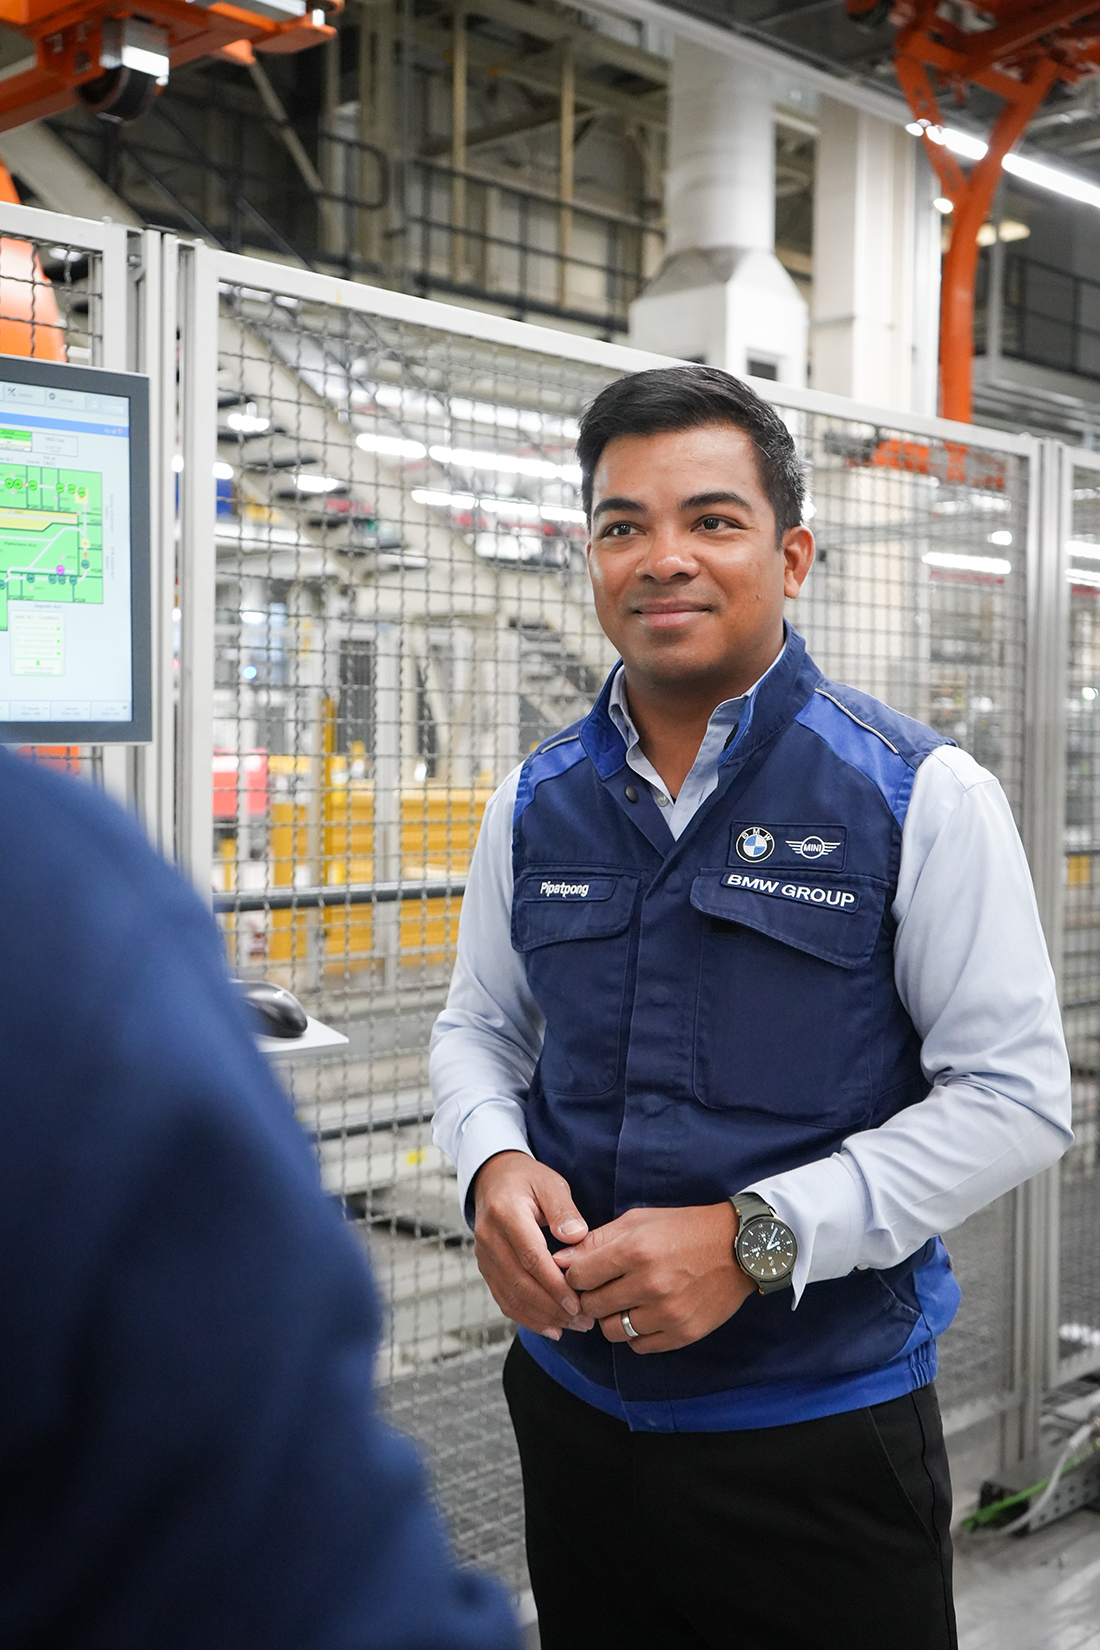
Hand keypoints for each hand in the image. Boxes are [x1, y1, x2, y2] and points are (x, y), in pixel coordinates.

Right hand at [472, 1152, 595, 1340]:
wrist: (493, 1179)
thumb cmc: (526, 1180)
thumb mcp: (550, 1184)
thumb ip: (564, 1210)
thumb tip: (575, 1236)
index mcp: (506, 1214)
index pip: (531, 1257)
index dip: (554, 1285)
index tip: (577, 1302)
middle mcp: (489, 1237)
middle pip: (520, 1283)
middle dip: (553, 1307)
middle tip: (582, 1320)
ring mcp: (483, 1255)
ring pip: (511, 1296)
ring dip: (542, 1317)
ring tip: (572, 1326)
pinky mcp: (485, 1268)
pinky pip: (503, 1299)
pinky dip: (526, 1317)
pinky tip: (550, 1327)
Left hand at [552, 1203, 753, 1353]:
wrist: (738, 1248)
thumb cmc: (683, 1229)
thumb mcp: (638, 1221)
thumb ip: (596, 1240)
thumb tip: (559, 1260)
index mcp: (635, 1250)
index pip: (578, 1276)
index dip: (574, 1275)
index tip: (584, 1272)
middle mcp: (649, 1284)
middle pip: (591, 1306)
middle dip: (590, 1297)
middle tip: (603, 1287)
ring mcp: (667, 1313)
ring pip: (612, 1330)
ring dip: (611, 1317)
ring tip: (625, 1301)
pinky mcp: (682, 1333)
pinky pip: (638, 1345)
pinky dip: (635, 1333)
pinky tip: (645, 1313)